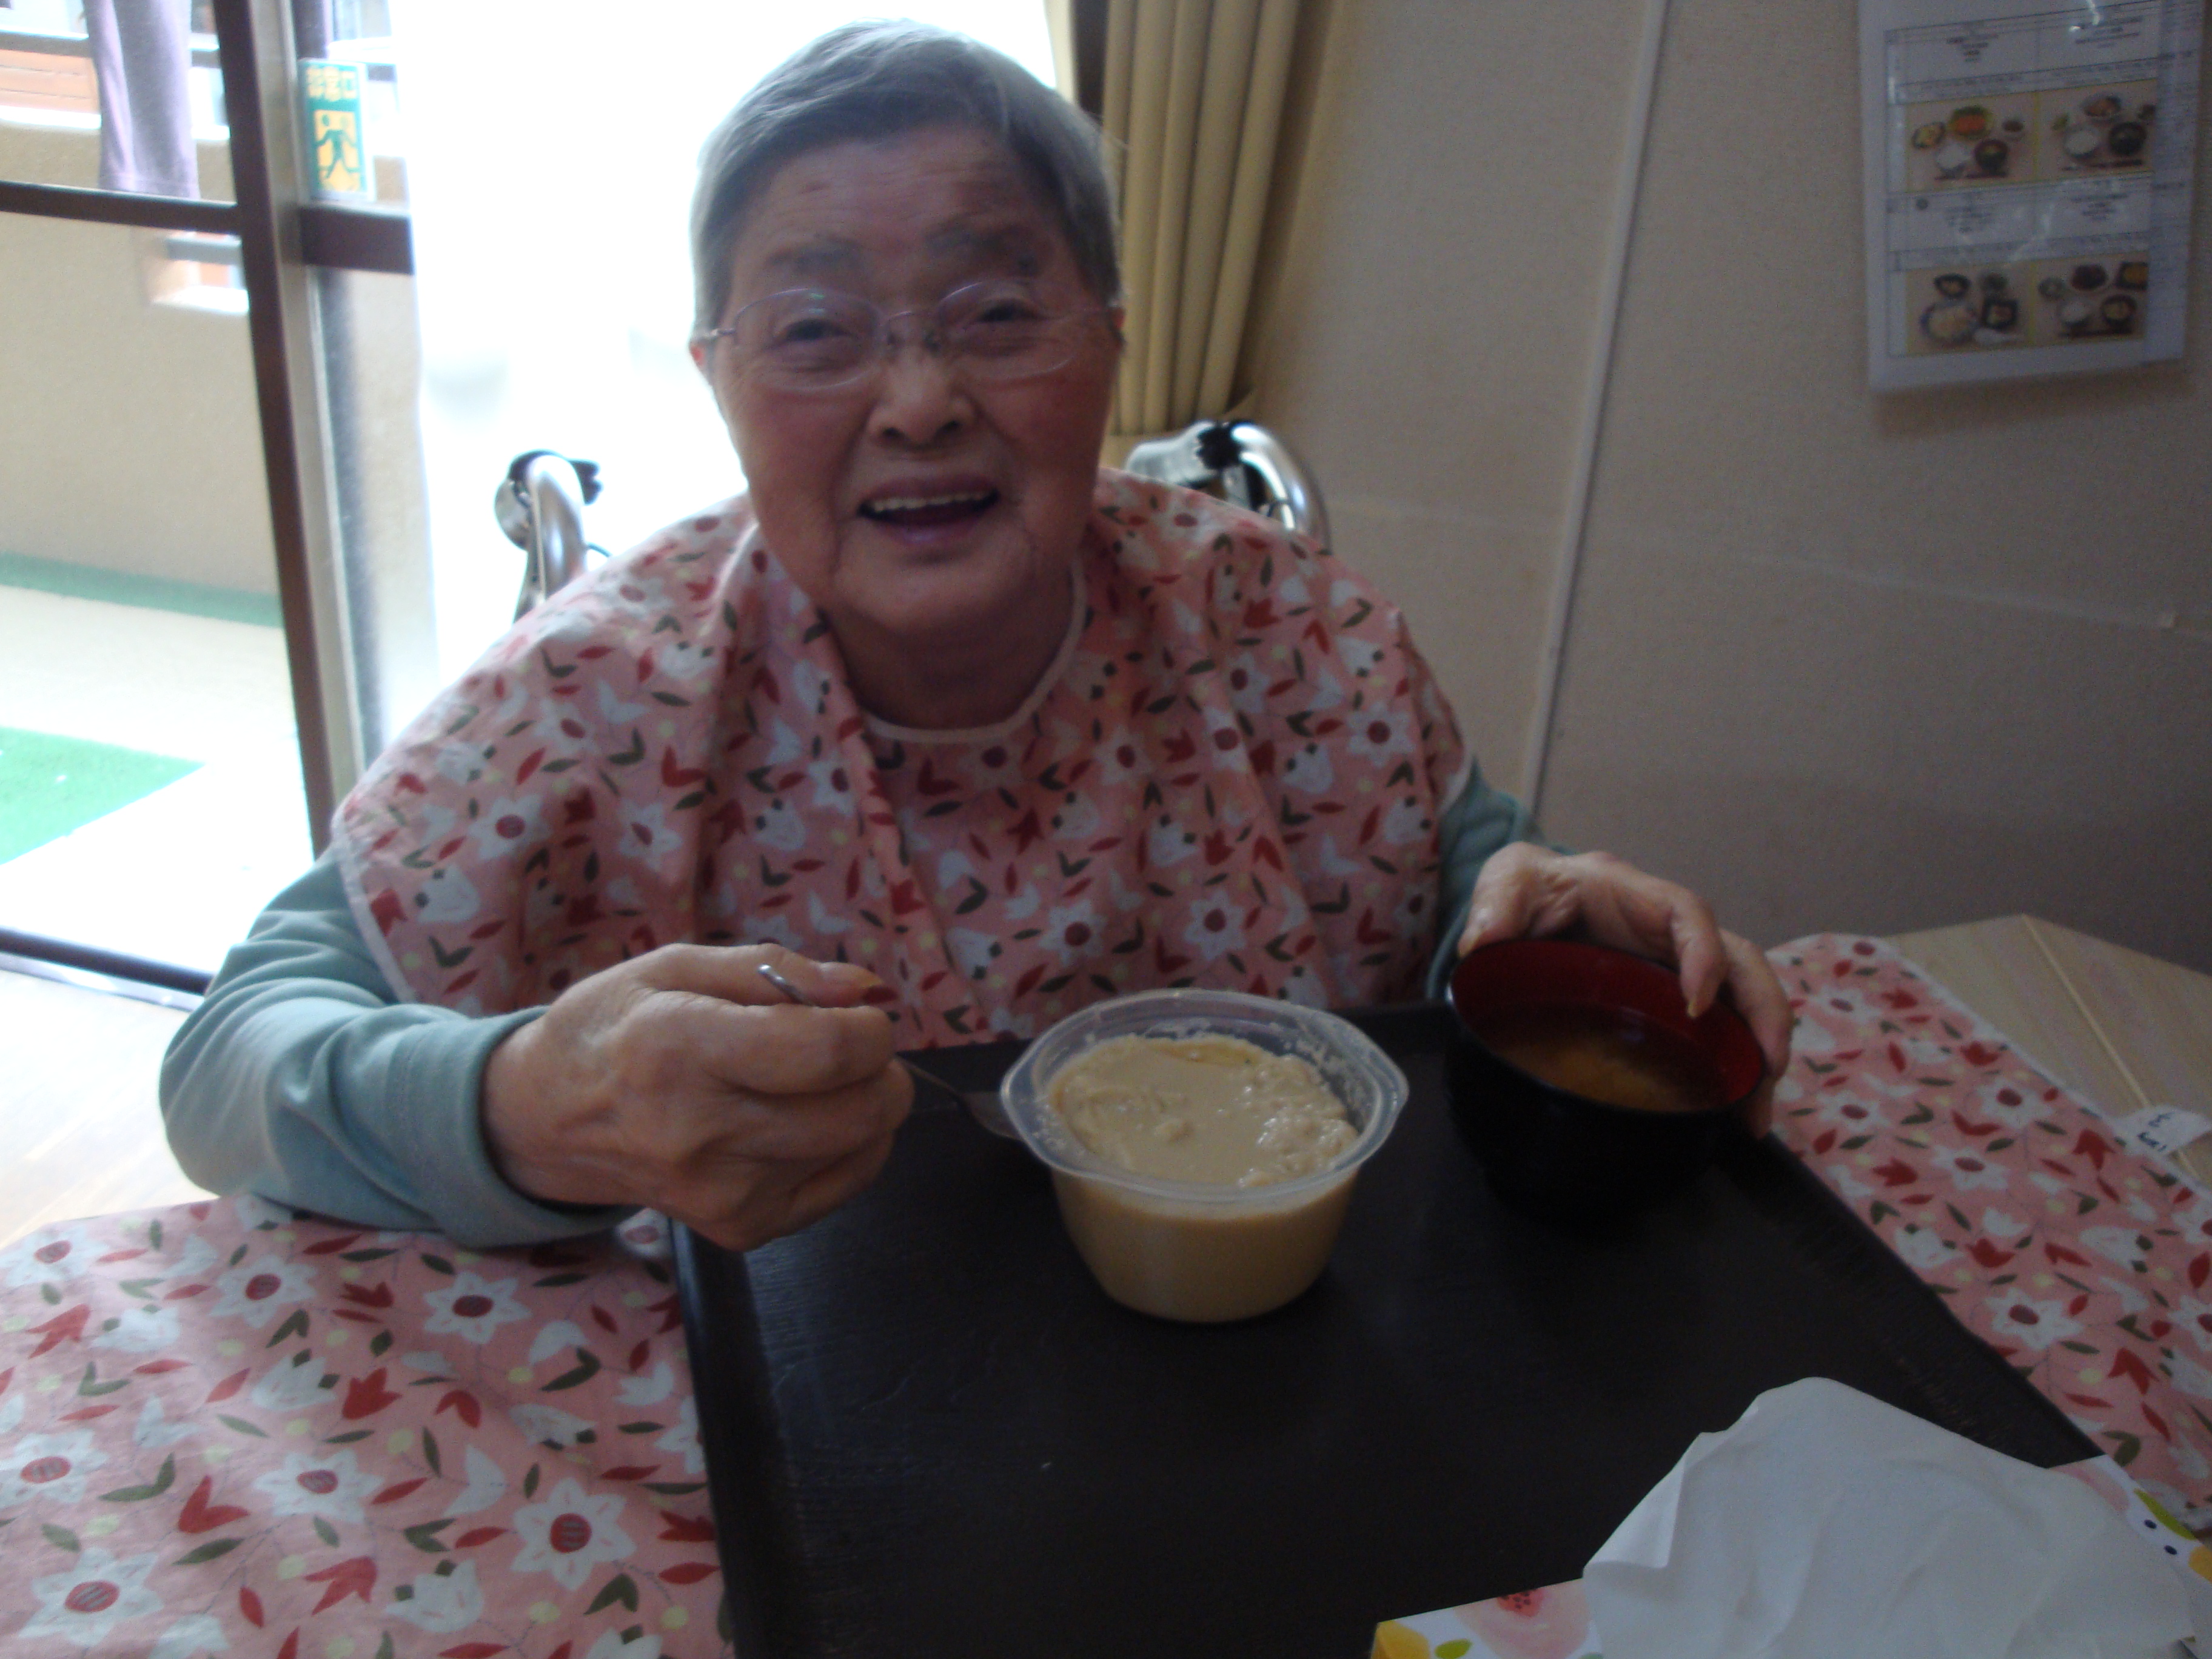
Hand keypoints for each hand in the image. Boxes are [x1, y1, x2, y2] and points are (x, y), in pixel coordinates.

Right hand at [481, 944, 910, 1250]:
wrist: (548, 1124)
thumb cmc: (615, 1027)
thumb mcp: (674, 966)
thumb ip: (775, 969)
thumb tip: (864, 989)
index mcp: (681, 1049)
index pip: (824, 1053)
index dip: (869, 1030)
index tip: (859, 1014)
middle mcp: (701, 1133)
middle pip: (857, 1111)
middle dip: (881, 1068)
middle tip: (852, 1046)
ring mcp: (723, 1194)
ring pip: (859, 1147)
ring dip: (867, 1105)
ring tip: (820, 1081)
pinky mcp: (740, 1230)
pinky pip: (844, 1186)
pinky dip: (853, 1146)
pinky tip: (811, 1121)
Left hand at [1457, 844, 1793, 1132]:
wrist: (1528, 907)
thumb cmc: (1527, 890)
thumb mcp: (1508, 883)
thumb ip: (1497, 905)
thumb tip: (1483, 941)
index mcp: (1634, 896)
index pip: (1687, 914)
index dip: (1703, 953)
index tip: (1697, 1002)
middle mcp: (1671, 934)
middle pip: (1740, 962)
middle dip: (1762, 1013)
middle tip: (1767, 1068)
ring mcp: (1677, 971)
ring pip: (1739, 1005)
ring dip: (1756, 1056)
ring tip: (1754, 1115)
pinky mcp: (1673, 1006)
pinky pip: (1715, 1035)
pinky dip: (1730, 1075)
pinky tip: (1734, 1120)